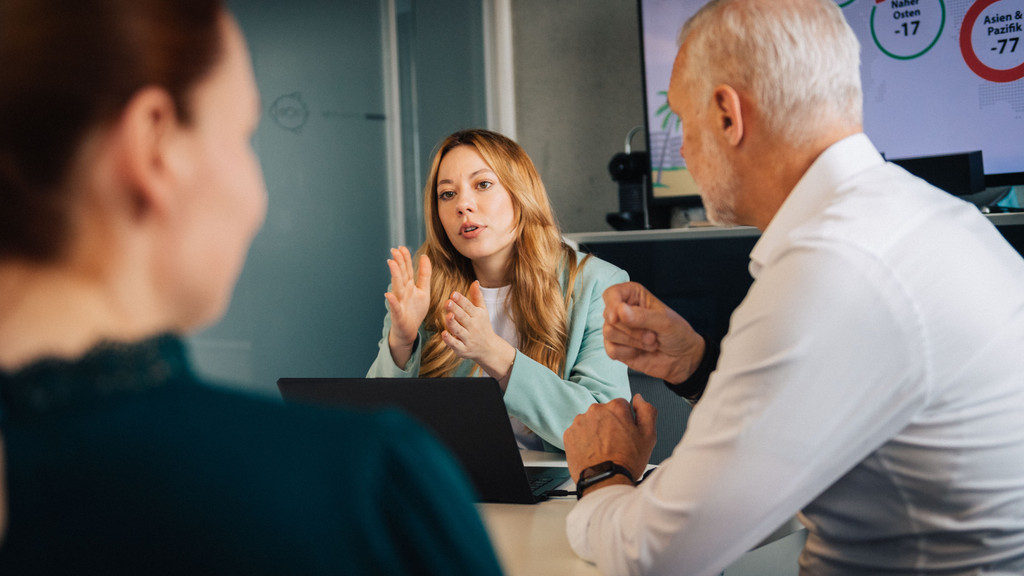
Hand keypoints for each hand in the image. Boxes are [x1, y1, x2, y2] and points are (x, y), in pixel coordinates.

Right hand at [385, 247, 430, 365]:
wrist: (408, 330)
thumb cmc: (415, 310)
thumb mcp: (423, 290)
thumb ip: (424, 274)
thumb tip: (424, 256)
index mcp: (408, 286)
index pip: (407, 270)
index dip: (405, 259)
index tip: (402, 247)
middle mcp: (402, 292)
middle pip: (401, 275)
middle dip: (398, 262)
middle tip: (394, 250)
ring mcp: (399, 303)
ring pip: (396, 287)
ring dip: (394, 275)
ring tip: (392, 263)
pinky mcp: (398, 315)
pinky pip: (395, 307)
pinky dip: (392, 301)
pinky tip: (388, 294)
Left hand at [442, 281, 515, 387]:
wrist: (489, 348)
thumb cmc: (483, 326)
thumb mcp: (482, 311)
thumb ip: (477, 296)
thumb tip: (475, 281)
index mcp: (478, 316)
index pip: (468, 306)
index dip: (461, 300)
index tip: (453, 293)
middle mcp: (473, 327)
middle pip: (463, 317)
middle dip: (456, 309)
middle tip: (448, 301)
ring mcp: (468, 339)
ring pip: (459, 330)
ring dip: (453, 323)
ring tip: (447, 315)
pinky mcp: (463, 349)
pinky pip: (456, 345)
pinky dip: (450, 340)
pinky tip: (444, 333)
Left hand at [564, 394, 656, 483]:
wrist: (605, 481)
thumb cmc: (626, 462)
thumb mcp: (648, 436)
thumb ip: (646, 411)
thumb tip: (638, 399)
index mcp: (615, 408)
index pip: (622, 405)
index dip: (626, 420)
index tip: (626, 433)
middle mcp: (595, 411)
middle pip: (605, 413)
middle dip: (610, 424)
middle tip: (616, 443)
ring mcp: (580, 422)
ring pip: (591, 422)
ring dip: (596, 431)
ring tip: (604, 450)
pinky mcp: (569, 434)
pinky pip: (579, 433)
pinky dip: (584, 440)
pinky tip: (593, 452)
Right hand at [602, 282, 704, 383]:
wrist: (682, 358)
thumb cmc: (677, 333)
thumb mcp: (664, 321)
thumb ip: (642, 316)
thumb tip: (620, 311)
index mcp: (633, 296)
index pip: (612, 294)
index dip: (612, 304)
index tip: (617, 316)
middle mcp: (622, 311)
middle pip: (609, 317)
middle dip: (633, 329)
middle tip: (652, 334)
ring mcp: (618, 330)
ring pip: (608, 333)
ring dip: (634, 341)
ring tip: (650, 342)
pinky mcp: (616, 348)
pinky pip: (611, 350)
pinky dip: (628, 353)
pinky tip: (640, 351)